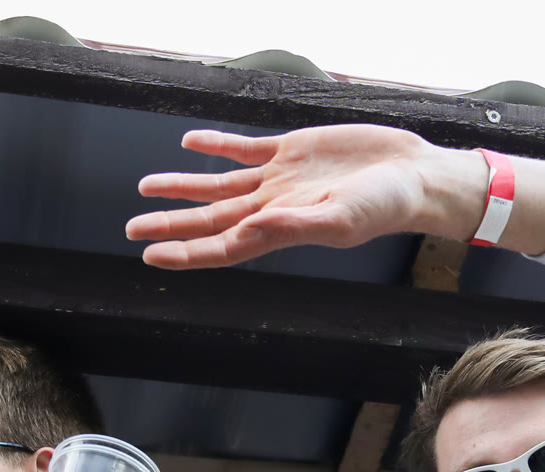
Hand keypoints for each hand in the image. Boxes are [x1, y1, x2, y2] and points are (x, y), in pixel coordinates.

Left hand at [127, 125, 487, 268]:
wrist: (412, 173)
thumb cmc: (385, 205)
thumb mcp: (341, 217)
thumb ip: (295, 224)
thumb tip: (252, 229)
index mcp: (281, 230)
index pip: (223, 246)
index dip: (186, 252)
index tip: (152, 255)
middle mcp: (273, 207)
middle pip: (211, 218)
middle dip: (171, 223)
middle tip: (132, 229)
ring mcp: (278, 179)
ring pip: (219, 185)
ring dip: (183, 187)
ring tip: (146, 187)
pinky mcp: (290, 151)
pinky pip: (243, 150)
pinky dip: (216, 147)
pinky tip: (190, 144)